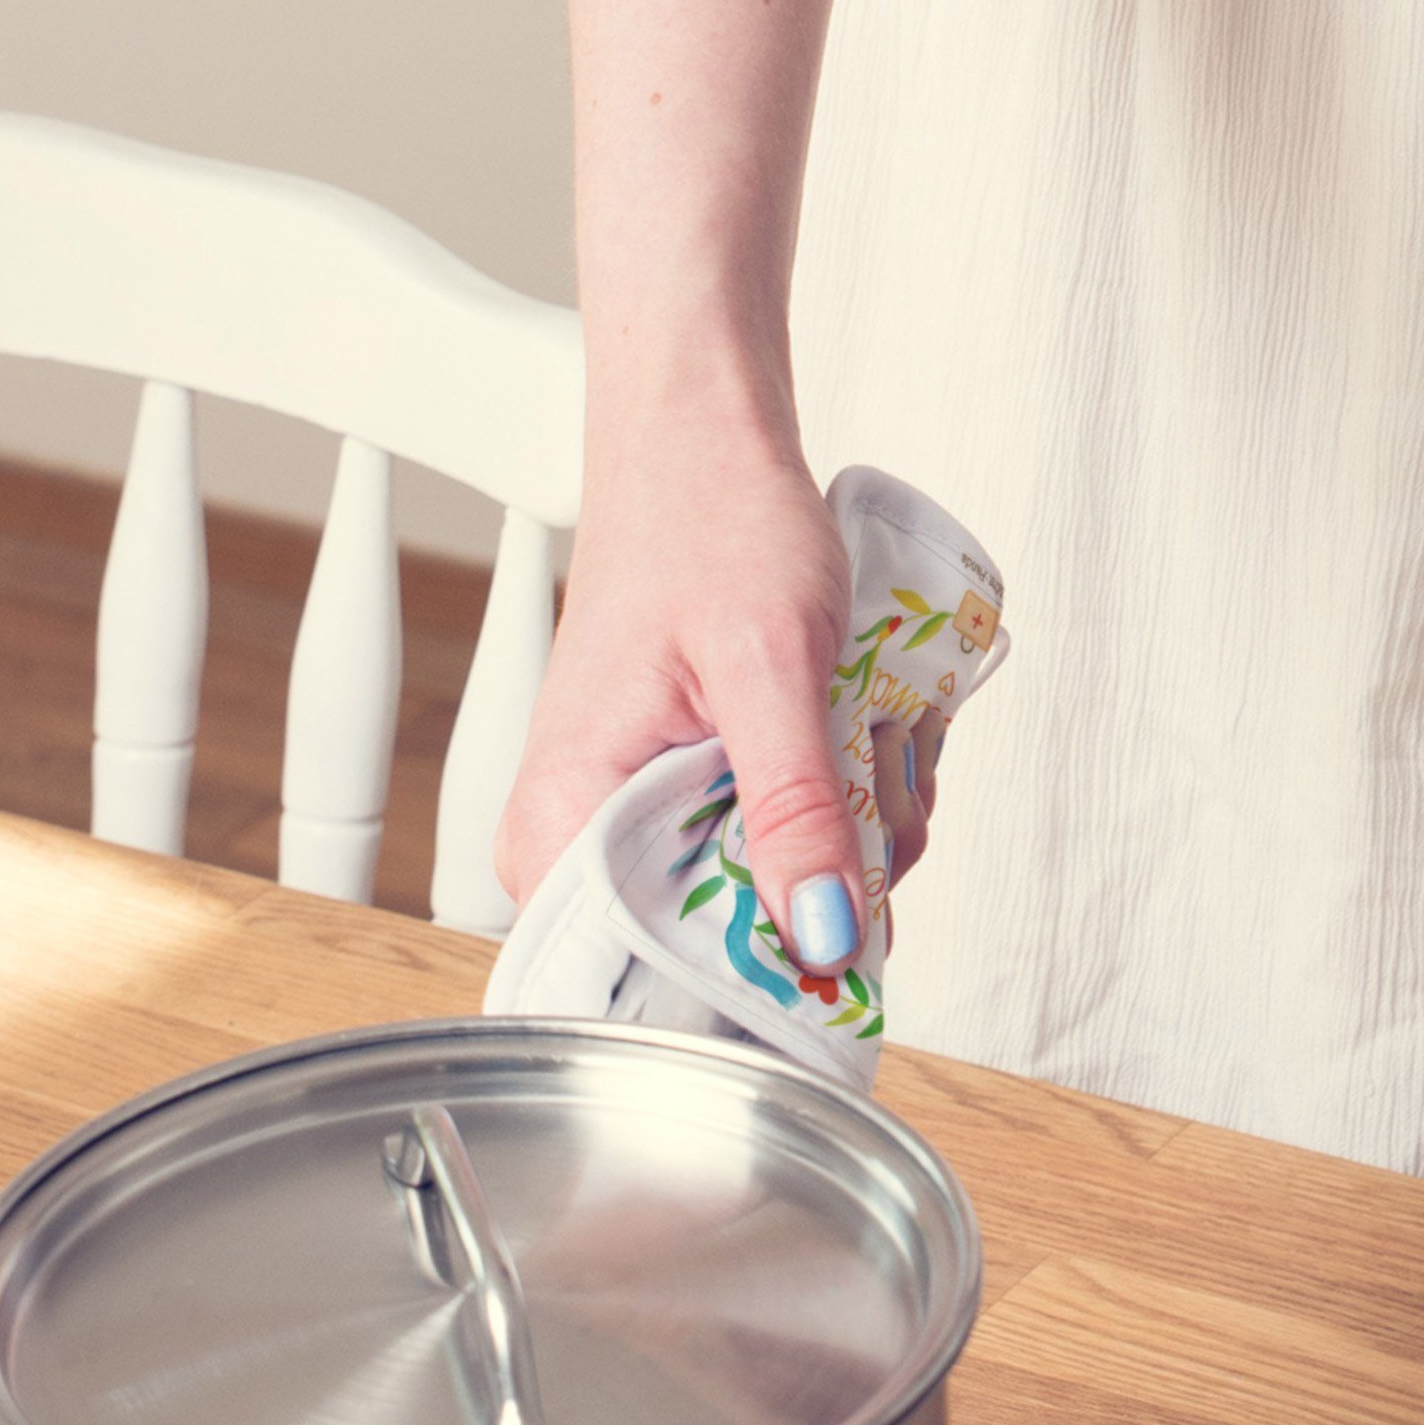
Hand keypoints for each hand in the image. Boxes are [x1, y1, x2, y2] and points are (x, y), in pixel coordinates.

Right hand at [496, 417, 881, 972]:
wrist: (705, 442)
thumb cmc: (710, 520)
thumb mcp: (772, 668)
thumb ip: (798, 811)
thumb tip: (826, 940)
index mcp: (562, 823)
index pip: (647, 982)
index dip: (759, 980)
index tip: (842, 925)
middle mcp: (584, 844)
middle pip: (733, 954)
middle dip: (831, 882)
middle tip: (861, 778)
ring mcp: (642, 827)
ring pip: (782, 905)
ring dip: (855, 836)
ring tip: (855, 732)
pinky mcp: (694, 806)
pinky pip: (791, 855)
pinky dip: (847, 811)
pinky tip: (852, 739)